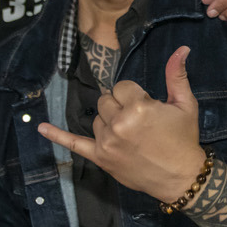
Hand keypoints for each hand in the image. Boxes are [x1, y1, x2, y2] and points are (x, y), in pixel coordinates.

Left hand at [37, 47, 206, 204]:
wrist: (181, 177)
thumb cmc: (184, 139)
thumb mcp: (185, 105)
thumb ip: (177, 75)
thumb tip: (182, 49)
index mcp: (138, 106)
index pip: (122, 87)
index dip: (135, 95)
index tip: (149, 108)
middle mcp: (119, 123)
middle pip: (106, 100)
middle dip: (121, 106)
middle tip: (140, 122)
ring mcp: (107, 141)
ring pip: (97, 118)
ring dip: (109, 121)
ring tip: (131, 135)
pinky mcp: (100, 157)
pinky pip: (74, 144)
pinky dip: (57, 136)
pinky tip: (41, 128)